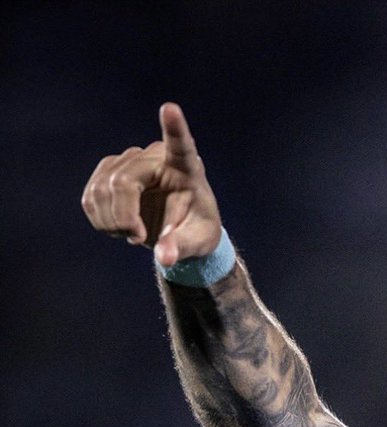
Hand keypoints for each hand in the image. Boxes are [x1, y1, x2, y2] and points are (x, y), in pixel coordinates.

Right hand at [81, 102, 221, 266]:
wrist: (181, 229)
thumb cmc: (197, 231)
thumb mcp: (197, 242)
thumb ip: (180, 247)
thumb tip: (165, 258)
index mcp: (187, 168)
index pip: (180, 145)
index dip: (174, 128)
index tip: (170, 108)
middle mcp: (155, 156)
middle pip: (121, 182)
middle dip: (124, 218)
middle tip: (138, 239)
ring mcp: (129, 160)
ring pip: (101, 190)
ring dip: (110, 222)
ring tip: (133, 234)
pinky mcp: (109, 170)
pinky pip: (90, 197)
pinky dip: (100, 220)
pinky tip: (119, 228)